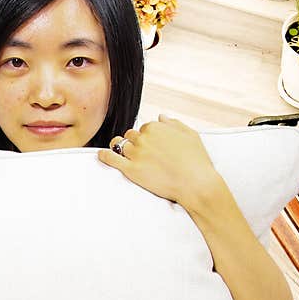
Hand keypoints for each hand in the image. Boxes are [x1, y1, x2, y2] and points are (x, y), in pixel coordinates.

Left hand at [97, 114, 222, 213]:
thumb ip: (174, 123)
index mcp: (156, 127)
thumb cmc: (197, 161)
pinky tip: (101, 155)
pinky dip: (104, 156)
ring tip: (123, 154)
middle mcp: (143, 138)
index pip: (145, 128)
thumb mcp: (190, 134)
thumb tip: (161, 116)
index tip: (153, 146)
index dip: (148, 137)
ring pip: (120, 145)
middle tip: (143, 154)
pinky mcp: (130, 169)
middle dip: (135, 143)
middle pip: (131, 136)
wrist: (196, 184)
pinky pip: (111, 158)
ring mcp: (136, 153)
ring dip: (121, 149)